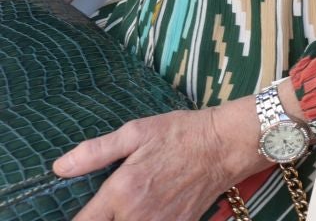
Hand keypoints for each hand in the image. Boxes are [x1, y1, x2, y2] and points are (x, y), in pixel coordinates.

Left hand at [57, 103, 264, 220]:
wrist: (227, 145)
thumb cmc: (181, 134)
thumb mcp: (137, 132)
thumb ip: (96, 152)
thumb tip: (60, 168)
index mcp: (121, 192)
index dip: (78, 220)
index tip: (83, 212)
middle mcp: (136, 215)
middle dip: (103, 219)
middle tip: (108, 206)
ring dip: (123, 220)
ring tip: (127, 208)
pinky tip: (147, 210)